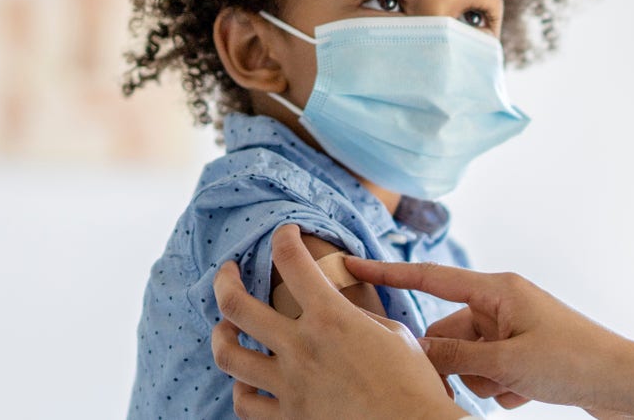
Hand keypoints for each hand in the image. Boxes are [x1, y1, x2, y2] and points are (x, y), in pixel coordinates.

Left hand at [211, 225, 463, 419]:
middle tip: (227, 272)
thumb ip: (355, 317)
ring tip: (225, 328)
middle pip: (236, 305)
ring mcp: (290, 386)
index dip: (284, 237)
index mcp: (330, 318)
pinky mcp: (288, 419)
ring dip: (221, 335)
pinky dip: (241, 388)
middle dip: (225, 280)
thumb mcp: (392, 333)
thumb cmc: (413, 384)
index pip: (291, 260)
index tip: (286, 233)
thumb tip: (339, 310)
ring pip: (228, 355)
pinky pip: (244, 403)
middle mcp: (301, 348)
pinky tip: (246, 380)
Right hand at [345, 258, 633, 419]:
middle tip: (482, 380)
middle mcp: (502, 303)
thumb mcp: (505, 361)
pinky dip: (500, 388)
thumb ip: (455, 355)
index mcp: (496, 289)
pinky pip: (489, 372)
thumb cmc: (574, 361)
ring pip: (467, 357)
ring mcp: (513, 329)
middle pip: (448, 331)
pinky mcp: (523, 353)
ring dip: (481, 380)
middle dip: (455, 362)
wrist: (625, 384)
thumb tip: (416, 350)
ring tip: (512, 389)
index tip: (350, 264)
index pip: (429, 278)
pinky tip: (526, 395)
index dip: (388, 274)